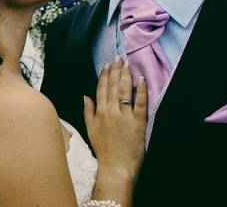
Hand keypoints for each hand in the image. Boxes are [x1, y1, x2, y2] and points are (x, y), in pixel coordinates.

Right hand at [83, 57, 147, 178]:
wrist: (116, 167)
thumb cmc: (104, 150)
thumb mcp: (91, 130)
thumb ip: (88, 111)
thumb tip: (85, 96)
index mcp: (100, 112)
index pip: (101, 89)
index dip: (104, 75)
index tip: (107, 64)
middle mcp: (111, 111)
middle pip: (113, 86)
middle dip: (115, 70)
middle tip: (118, 58)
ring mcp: (125, 116)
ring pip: (124, 91)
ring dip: (126, 76)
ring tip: (127, 64)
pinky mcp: (138, 123)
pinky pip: (140, 103)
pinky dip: (141, 90)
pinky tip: (141, 79)